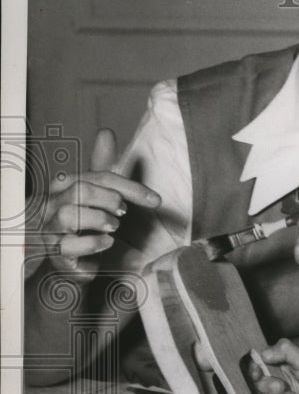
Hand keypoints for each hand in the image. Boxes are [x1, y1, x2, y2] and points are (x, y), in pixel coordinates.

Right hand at [39, 128, 160, 278]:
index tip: (155, 200)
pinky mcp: (53, 253)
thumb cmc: (83, 224)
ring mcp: (49, 229)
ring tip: (112, 227)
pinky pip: (68, 245)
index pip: (99, 177)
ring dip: (99, 220)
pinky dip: (92, 243)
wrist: (69, 261)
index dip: (130, 187)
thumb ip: (102, 168)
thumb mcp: (95, 194)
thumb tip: (106, 132)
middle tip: (123, 213)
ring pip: (68, 215)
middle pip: (81, 190)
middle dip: (110, 200)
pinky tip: (105, 242)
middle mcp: (51, 204)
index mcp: (64, 186)